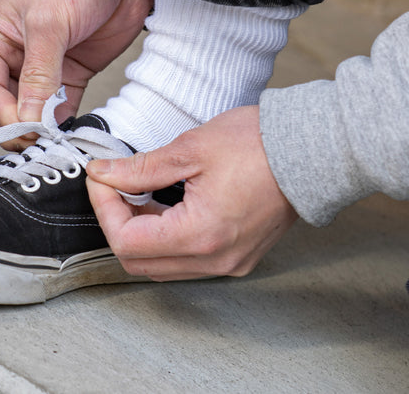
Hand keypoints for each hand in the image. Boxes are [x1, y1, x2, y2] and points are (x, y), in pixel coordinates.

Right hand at [0, 0, 152, 148]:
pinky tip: (71, 134)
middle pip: (3, 105)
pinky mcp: (73, 76)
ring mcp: (46, 69)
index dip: (0, 113)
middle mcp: (16, 56)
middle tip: (38, 142)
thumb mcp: (49, 23)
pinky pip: (62, 109)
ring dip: (40, 130)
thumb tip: (28, 117)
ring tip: (55, 143)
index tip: (24, 128)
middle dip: (16, 126)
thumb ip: (39, 73)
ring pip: (32, 111)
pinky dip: (64, 124)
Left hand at [86, 106, 297, 280]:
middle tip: (116, 187)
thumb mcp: (190, 150)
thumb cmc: (258, 144)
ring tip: (141, 196)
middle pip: (140, 261)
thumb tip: (103, 173)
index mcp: (201, 235)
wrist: (308, 149)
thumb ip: (140, 168)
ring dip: (141, 233)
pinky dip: (166, 239)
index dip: (104, 208)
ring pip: (161, 265)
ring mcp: (228, 262)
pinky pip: (186, 261)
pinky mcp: (237, 257)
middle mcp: (214, 259)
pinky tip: (167, 209)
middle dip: (118, 223)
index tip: (101, 179)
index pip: (127, 241)